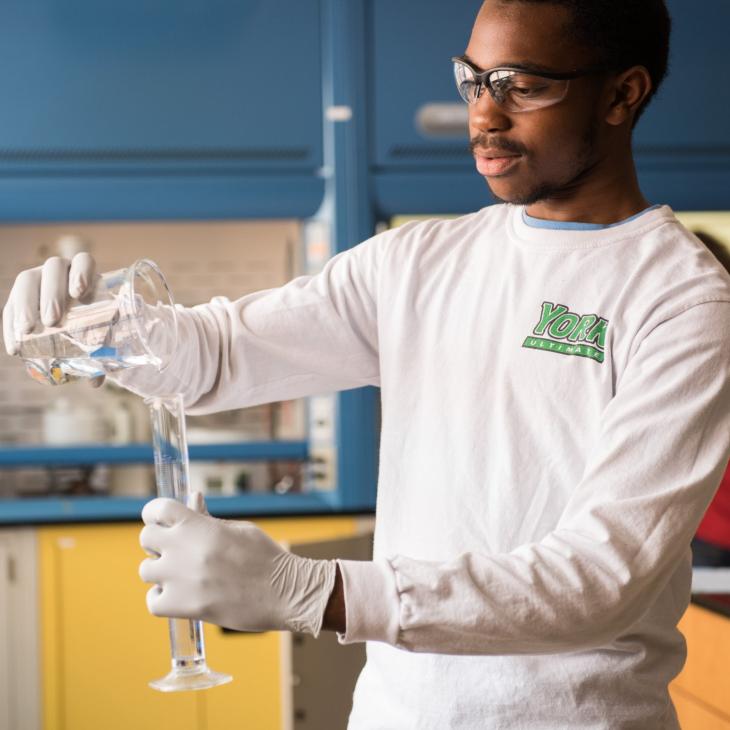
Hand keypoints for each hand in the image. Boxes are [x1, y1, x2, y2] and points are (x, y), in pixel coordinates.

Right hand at [2, 253, 103, 385]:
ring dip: (26, 305)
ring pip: (26, 280)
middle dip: (51, 294)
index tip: (80, 292)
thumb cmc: (92, 324)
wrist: (71, 325)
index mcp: (85, 273)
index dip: (81, 272)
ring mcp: (36, 280)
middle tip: (52, 320)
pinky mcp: (18, 296)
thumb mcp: (100, 333)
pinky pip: (9, 305)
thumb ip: (101, 350)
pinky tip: (15, 347)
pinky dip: (10, 326)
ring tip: (28, 330)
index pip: (83, 260)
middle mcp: (59, 271)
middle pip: (52, 269)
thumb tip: (96, 381)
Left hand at [139, 495, 336, 634]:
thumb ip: (208, 519)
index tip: (162, 520)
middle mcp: (186, 550)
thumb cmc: (266, 558)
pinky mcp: (185, 607)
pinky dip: (161, 599)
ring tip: (180, 575)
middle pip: (146, 538)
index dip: (156, 513)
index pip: (156, 509)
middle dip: (157, 542)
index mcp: (200, 526)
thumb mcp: (238, 529)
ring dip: (159, 571)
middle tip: (175, 549)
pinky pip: (152, 602)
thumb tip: (192, 500)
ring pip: (145, 570)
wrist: (285, 592)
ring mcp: (182, 579)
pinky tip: (178, 595)